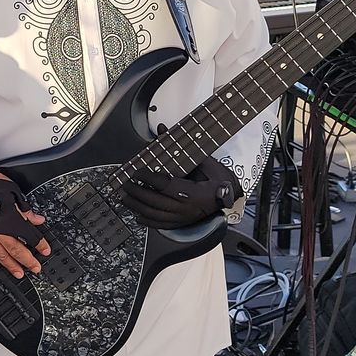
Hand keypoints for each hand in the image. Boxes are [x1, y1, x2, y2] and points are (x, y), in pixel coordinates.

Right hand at [0, 166, 50, 278]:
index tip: (45, 250)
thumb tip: (36, 219)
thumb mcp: (12, 191)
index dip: (39, 244)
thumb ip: (25, 209)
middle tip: (36, 268)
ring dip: (11, 265)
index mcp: (8, 218)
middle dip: (27, 261)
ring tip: (19, 273)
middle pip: (15, 250)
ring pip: (0, 254)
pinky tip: (1, 260)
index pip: (28, 235)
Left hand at [120, 158, 238, 229]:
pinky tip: (137, 216)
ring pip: (156, 215)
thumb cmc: (218, 178)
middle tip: (126, 184)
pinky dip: (147, 221)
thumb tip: (162, 130)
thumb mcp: (203, 161)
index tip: (137, 172)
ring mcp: (184, 218)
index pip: (165, 185)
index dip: (149, 179)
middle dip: (137, 193)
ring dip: (137, 207)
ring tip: (126, 198)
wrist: (229, 196)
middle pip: (156, 202)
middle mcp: (188, 208)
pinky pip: (161, 225)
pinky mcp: (182, 223)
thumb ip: (180, 147)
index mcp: (194, 192)